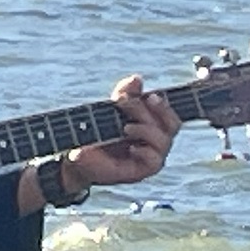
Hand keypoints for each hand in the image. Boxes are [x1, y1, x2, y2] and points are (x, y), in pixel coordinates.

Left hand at [67, 75, 180, 189]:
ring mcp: (151, 156)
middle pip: (172, 124)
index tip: (148, 95)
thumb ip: (125, 95)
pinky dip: (145, 151)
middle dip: (154, 111)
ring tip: (126, 127)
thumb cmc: (96, 133)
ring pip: (164, 140)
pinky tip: (131, 146)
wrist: (77, 156)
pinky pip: (155, 161)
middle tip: (128, 104)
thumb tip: (137, 79)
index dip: (162, 104)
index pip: (169, 113)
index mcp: (153, 124)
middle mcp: (156, 140)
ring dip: (146, 130)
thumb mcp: (110, 110)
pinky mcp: (142, 171)